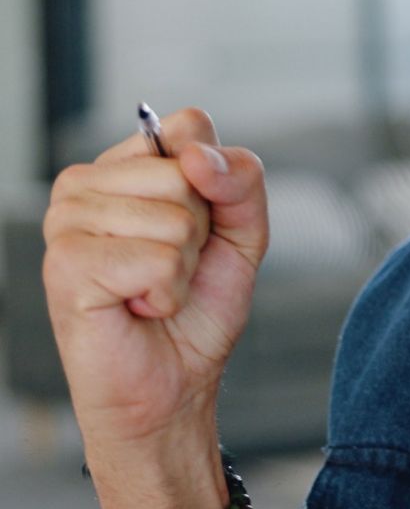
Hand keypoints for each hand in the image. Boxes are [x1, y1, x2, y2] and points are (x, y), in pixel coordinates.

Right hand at [43, 108, 267, 508]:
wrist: (175, 382)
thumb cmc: (198, 307)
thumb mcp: (243, 232)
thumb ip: (240, 179)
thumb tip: (197, 158)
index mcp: (124, 164)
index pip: (190, 126)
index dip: (217, 181)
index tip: (201, 226)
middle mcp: (85, 182)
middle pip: (185, 171)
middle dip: (201, 231)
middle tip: (174, 268)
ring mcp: (67, 220)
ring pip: (174, 216)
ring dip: (182, 266)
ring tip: (153, 289)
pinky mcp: (66, 264)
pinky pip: (158, 259)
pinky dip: (166, 293)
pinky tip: (138, 307)